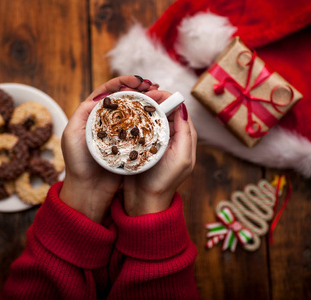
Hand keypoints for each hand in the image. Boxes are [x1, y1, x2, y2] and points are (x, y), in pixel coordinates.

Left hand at [59, 75, 154, 222]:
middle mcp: (107, 120)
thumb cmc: (77, 163)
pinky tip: (159, 115)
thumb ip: (83, 113)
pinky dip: (150, 119)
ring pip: (134, 111)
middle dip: (139, 89)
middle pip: (125, 98)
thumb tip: (102, 96)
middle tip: (153, 87)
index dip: (123, 82)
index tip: (137, 81)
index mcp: (92, 114)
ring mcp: (119, 131)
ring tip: (159, 96)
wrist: (88, 189)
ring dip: (147, 101)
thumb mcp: (72, 135)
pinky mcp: (129, 143)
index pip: (109, 91)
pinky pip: (140, 127)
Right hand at [122, 90, 196, 215]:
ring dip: (141, 108)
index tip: (151, 93)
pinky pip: (139, 127)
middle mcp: (171, 136)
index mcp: (184, 137)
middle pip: (162, 110)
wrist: (144, 201)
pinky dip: (133, 119)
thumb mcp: (182, 158)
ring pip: (150, 117)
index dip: (166, 97)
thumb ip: (186, 133)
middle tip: (136, 96)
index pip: (177, 109)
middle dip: (151, 99)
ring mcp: (155, 140)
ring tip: (129, 102)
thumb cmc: (165, 181)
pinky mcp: (141, 145)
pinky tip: (124, 115)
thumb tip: (183, 107)